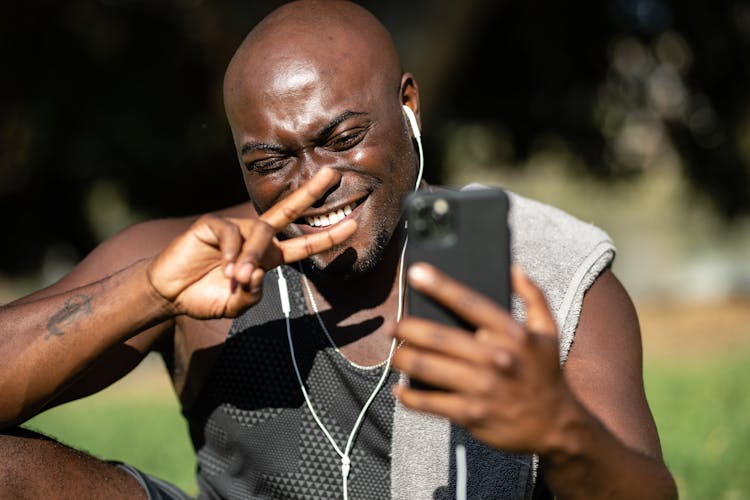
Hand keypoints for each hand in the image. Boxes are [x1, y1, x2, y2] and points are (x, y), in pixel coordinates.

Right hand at [147, 167, 355, 318]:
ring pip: (257, 235)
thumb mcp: (236, 303)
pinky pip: (230, 234)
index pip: (302, 244)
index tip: (353, 226)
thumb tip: (257, 273)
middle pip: (287, 211)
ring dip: (250, 259)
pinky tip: (223, 269)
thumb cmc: (205, 297)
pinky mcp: (212, 225)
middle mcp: (255, 238)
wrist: (170, 294)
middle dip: (310, 193)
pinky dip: (230, 253)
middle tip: (333, 174)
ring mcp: (234, 229)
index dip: (327, 237)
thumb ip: (252, 294)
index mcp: (267, 257)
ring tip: (236, 279)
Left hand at [392, 263, 577, 453]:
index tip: (415, 273)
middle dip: (407, 328)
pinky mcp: (470, 414)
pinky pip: (429, 403)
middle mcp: (495, 358)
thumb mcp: (549, 331)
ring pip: (427, 368)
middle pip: (438, 337)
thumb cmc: (546, 374)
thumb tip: (514, 267)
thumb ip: (533, 296)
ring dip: (401, 359)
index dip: (440, 285)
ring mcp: (481, 387)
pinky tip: (400, 390)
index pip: (470, 303)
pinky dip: (409, 396)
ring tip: (393, 354)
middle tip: (393, 326)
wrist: (555, 426)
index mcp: (512, 334)